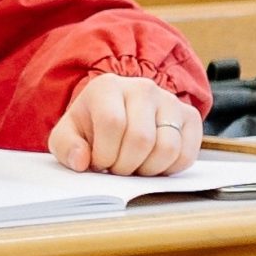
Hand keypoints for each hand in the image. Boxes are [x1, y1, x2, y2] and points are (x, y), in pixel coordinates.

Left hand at [48, 75, 203, 175]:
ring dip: (147, 169)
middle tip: (116, 167)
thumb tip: (81, 161)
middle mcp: (143, 88)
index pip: (112, 123)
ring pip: (167, 148)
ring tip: (133, 165)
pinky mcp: (190, 117)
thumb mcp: (68, 134)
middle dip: (125, 165)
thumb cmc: (91, 126)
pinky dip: (168, 169)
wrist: (117, 116)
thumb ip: (66, 147)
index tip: (98, 162)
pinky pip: (186, 155)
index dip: (104, 153)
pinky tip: (151, 163)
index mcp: (108, 86)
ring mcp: (170, 101)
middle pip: (141, 138)